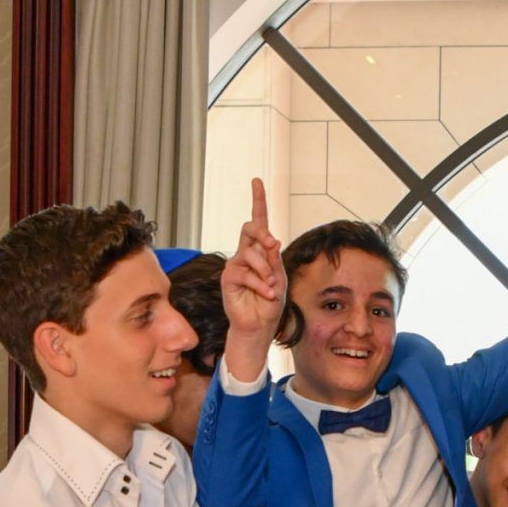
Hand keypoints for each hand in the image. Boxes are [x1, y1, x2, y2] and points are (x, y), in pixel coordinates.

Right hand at [220, 179, 285, 379]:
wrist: (260, 325)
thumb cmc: (270, 302)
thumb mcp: (279, 277)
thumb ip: (274, 258)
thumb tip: (270, 239)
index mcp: (259, 250)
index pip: (258, 221)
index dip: (257, 200)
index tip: (256, 181)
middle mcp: (246, 253)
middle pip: (251, 228)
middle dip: (263, 235)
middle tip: (272, 247)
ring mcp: (235, 264)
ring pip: (251, 253)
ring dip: (266, 270)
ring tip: (272, 287)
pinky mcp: (228, 278)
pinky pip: (245, 272)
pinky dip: (260, 283)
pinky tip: (267, 293)